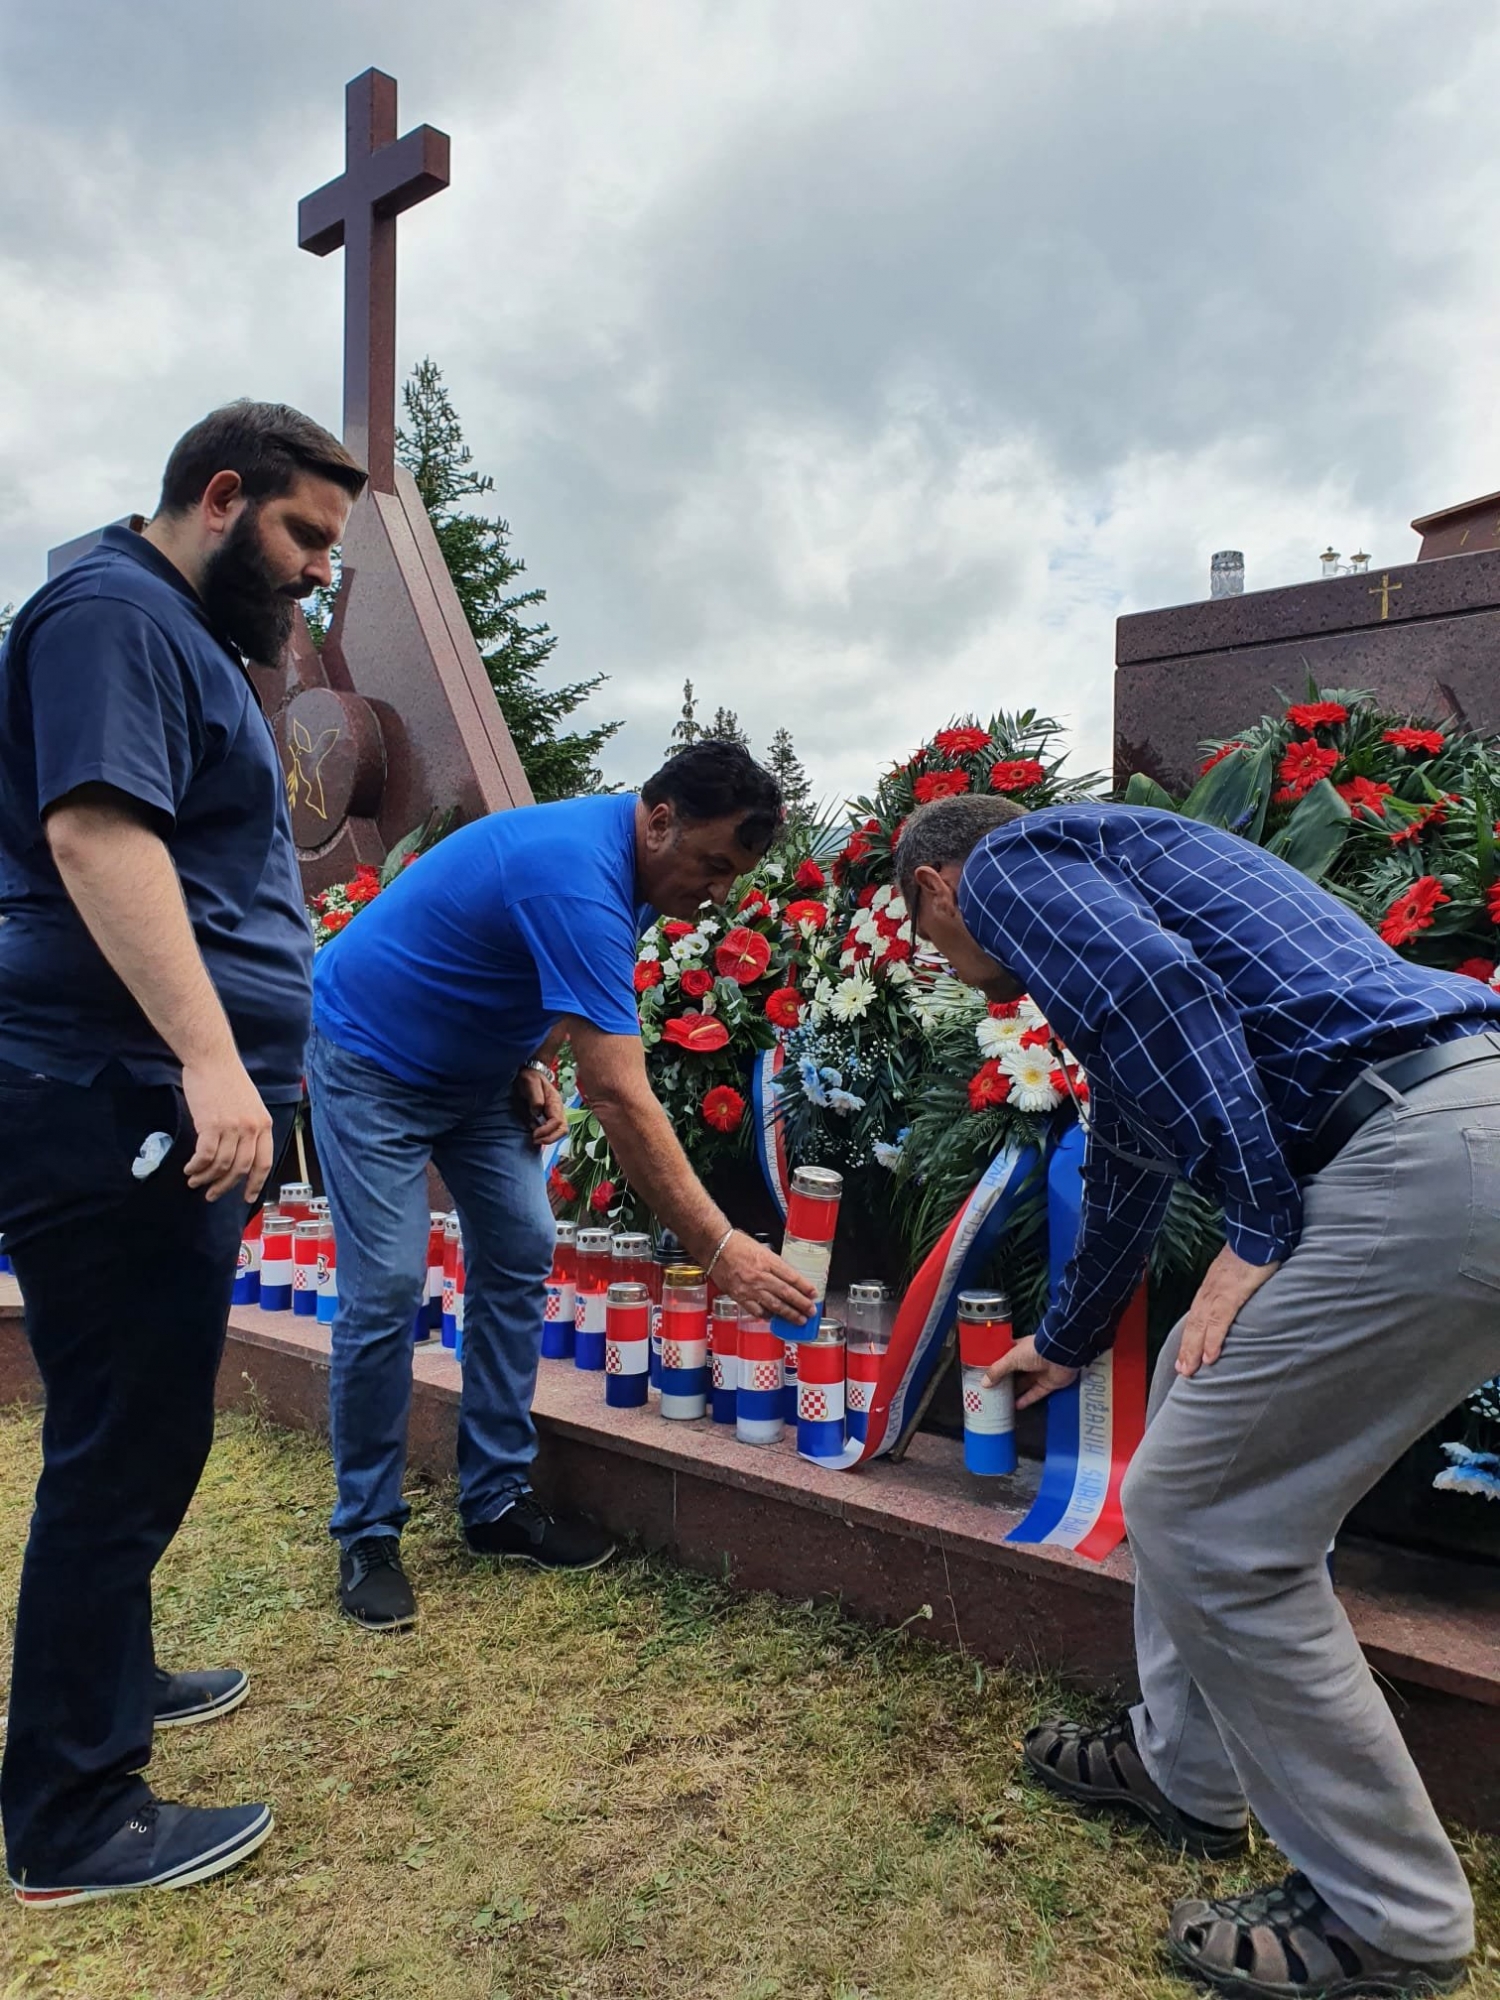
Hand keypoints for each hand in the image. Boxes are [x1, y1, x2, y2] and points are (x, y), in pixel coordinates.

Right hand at [181, 1053, 273, 1202]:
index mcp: (264, 1124)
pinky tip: (190, 1169)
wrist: (212, 1059)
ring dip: (206, 1178)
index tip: (246, 1197)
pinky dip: (196, 1167)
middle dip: (225, 1186)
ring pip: (221, 1165)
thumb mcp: (249, 1104)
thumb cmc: (227, 1079)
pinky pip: (205, 1156)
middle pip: (241, 1168)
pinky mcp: (212, 1124)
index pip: (264, 1162)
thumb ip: (248, 1127)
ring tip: (195, 1182)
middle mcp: (251, 1128)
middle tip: (212, 1195)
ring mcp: (233, 1127)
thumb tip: (237, 1152)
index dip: (255, 1183)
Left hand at [515, 1066, 567, 1146]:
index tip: (534, 1134)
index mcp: (555, 1102)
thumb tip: (537, 1112)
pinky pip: (552, 1131)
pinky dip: (545, 1136)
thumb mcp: (530, 1083)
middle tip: (535, 1140)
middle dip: (550, 1139)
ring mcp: (554, 1114)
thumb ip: (535, 1097)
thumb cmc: (530, 1078)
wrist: (530, 1074)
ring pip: (559, 1132)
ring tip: (534, 1139)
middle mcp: (558, 1110)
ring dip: (547, 1139)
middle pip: (563, 1130)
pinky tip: (534, 1135)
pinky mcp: (548, 1118)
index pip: (557, 1122)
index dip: (547, 1131)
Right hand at [711, 1231, 817, 1322]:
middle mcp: (760, 1276)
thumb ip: (774, 1265)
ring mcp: (750, 1288)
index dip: (805, 1287)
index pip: (792, 1277)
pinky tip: (774, 1318)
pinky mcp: (739, 1297)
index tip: (813, 1294)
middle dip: (801, 1304)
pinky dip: (767, 1316)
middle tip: (811, 1311)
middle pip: (786, 1293)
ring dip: (789, 1314)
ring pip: (774, 1305)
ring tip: (799, 1320)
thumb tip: (788, 1279)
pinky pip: (756, 1311)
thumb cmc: (737, 1245)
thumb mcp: (762, 1249)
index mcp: (768, 1261)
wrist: (715, 1247)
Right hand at [983, 1334, 1079, 1409]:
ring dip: (1014, 1392)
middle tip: (991, 1391)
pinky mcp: (1048, 1384)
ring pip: (1024, 1385)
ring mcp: (1039, 1373)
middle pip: (1014, 1373)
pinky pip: (1035, 1394)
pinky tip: (1016, 1406)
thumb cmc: (1034, 1350)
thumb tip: (984, 1382)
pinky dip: (1026, 1400)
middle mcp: (1029, 1361)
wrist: (1059, 1354)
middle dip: (1004, 1381)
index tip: (985, 1374)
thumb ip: (998, 1370)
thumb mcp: (1011, 1358)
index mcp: (1019, 1349)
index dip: (996, 1365)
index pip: (1005, 1357)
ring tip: (1001, 1401)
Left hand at [1176, 1244, 1280, 1376]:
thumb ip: (1236, 1287)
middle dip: (1187, 1348)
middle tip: (1182, 1371)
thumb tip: (1241, 1301)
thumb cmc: (1254, 1250)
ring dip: (1193, 1349)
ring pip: (1201, 1324)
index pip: (1197, 1315)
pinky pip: (1220, 1319)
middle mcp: (1211, 1289)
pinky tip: (1210, 1356)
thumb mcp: (1240, 1271)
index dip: (1191, 1336)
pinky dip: (1213, 1338)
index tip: (1185, 1354)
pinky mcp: (1233, 1291)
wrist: (1259, 1230)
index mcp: (1213, 1286)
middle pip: (1194, 1323)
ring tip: (1189, 1370)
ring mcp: (1220, 1290)